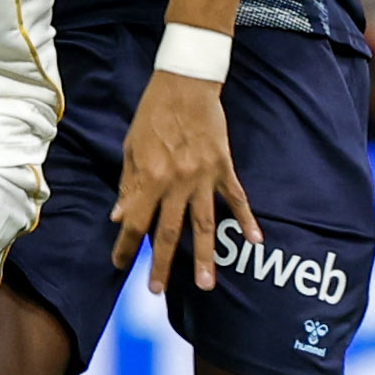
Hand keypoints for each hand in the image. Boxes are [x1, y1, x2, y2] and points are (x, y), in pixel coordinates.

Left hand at [110, 66, 255, 293]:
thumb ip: (128, 184)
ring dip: (204, 256)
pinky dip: (247, 219)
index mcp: (149, 177)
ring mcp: (203, 177)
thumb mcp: (131, 147)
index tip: (120, 265)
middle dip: (163, 265)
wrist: (185, 83)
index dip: (126, 246)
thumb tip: (119, 216)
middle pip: (169, 232)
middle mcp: (176, 182)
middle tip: (157, 291)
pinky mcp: (223, 166)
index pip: (135, 222)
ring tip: (207, 285)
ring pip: (204, 224)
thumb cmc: (152, 113)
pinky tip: (255, 240)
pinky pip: (236, 198)